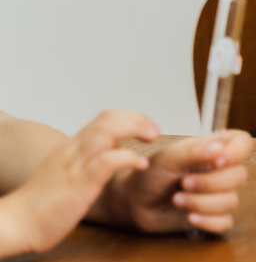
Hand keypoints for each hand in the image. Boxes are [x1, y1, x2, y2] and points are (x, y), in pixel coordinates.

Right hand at [0, 110, 158, 255]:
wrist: (15, 224)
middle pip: (108, 118)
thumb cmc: (43, 203)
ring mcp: (75, 165)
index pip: (104, 118)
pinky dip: (128, 157)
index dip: (131, 116)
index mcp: (72, 147)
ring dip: (135, 128)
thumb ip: (90, 157)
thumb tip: (117, 147)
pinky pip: (106, 161)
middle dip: (137, 118)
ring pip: (106, 131)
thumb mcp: (68, 172)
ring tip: (152, 136)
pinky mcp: (78, 184)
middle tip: (154, 130)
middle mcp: (74, 151)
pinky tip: (142, 164)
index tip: (147, 126)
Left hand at [93, 130, 252, 234]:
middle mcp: (221, 170)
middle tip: (184, 183)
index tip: (218, 161)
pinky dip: (208, 221)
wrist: (134, 202)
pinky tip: (189, 217)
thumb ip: (194, 150)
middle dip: (210, 183)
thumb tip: (219, 149)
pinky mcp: (213, 216)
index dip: (237, 152)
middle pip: (240, 175)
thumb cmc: (151, 173)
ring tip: (178, 199)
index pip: (243, 143)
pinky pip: (225, 222)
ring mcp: (219, 194)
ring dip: (202, 203)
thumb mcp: (169, 157)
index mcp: (215, 148)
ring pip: (231, 201)